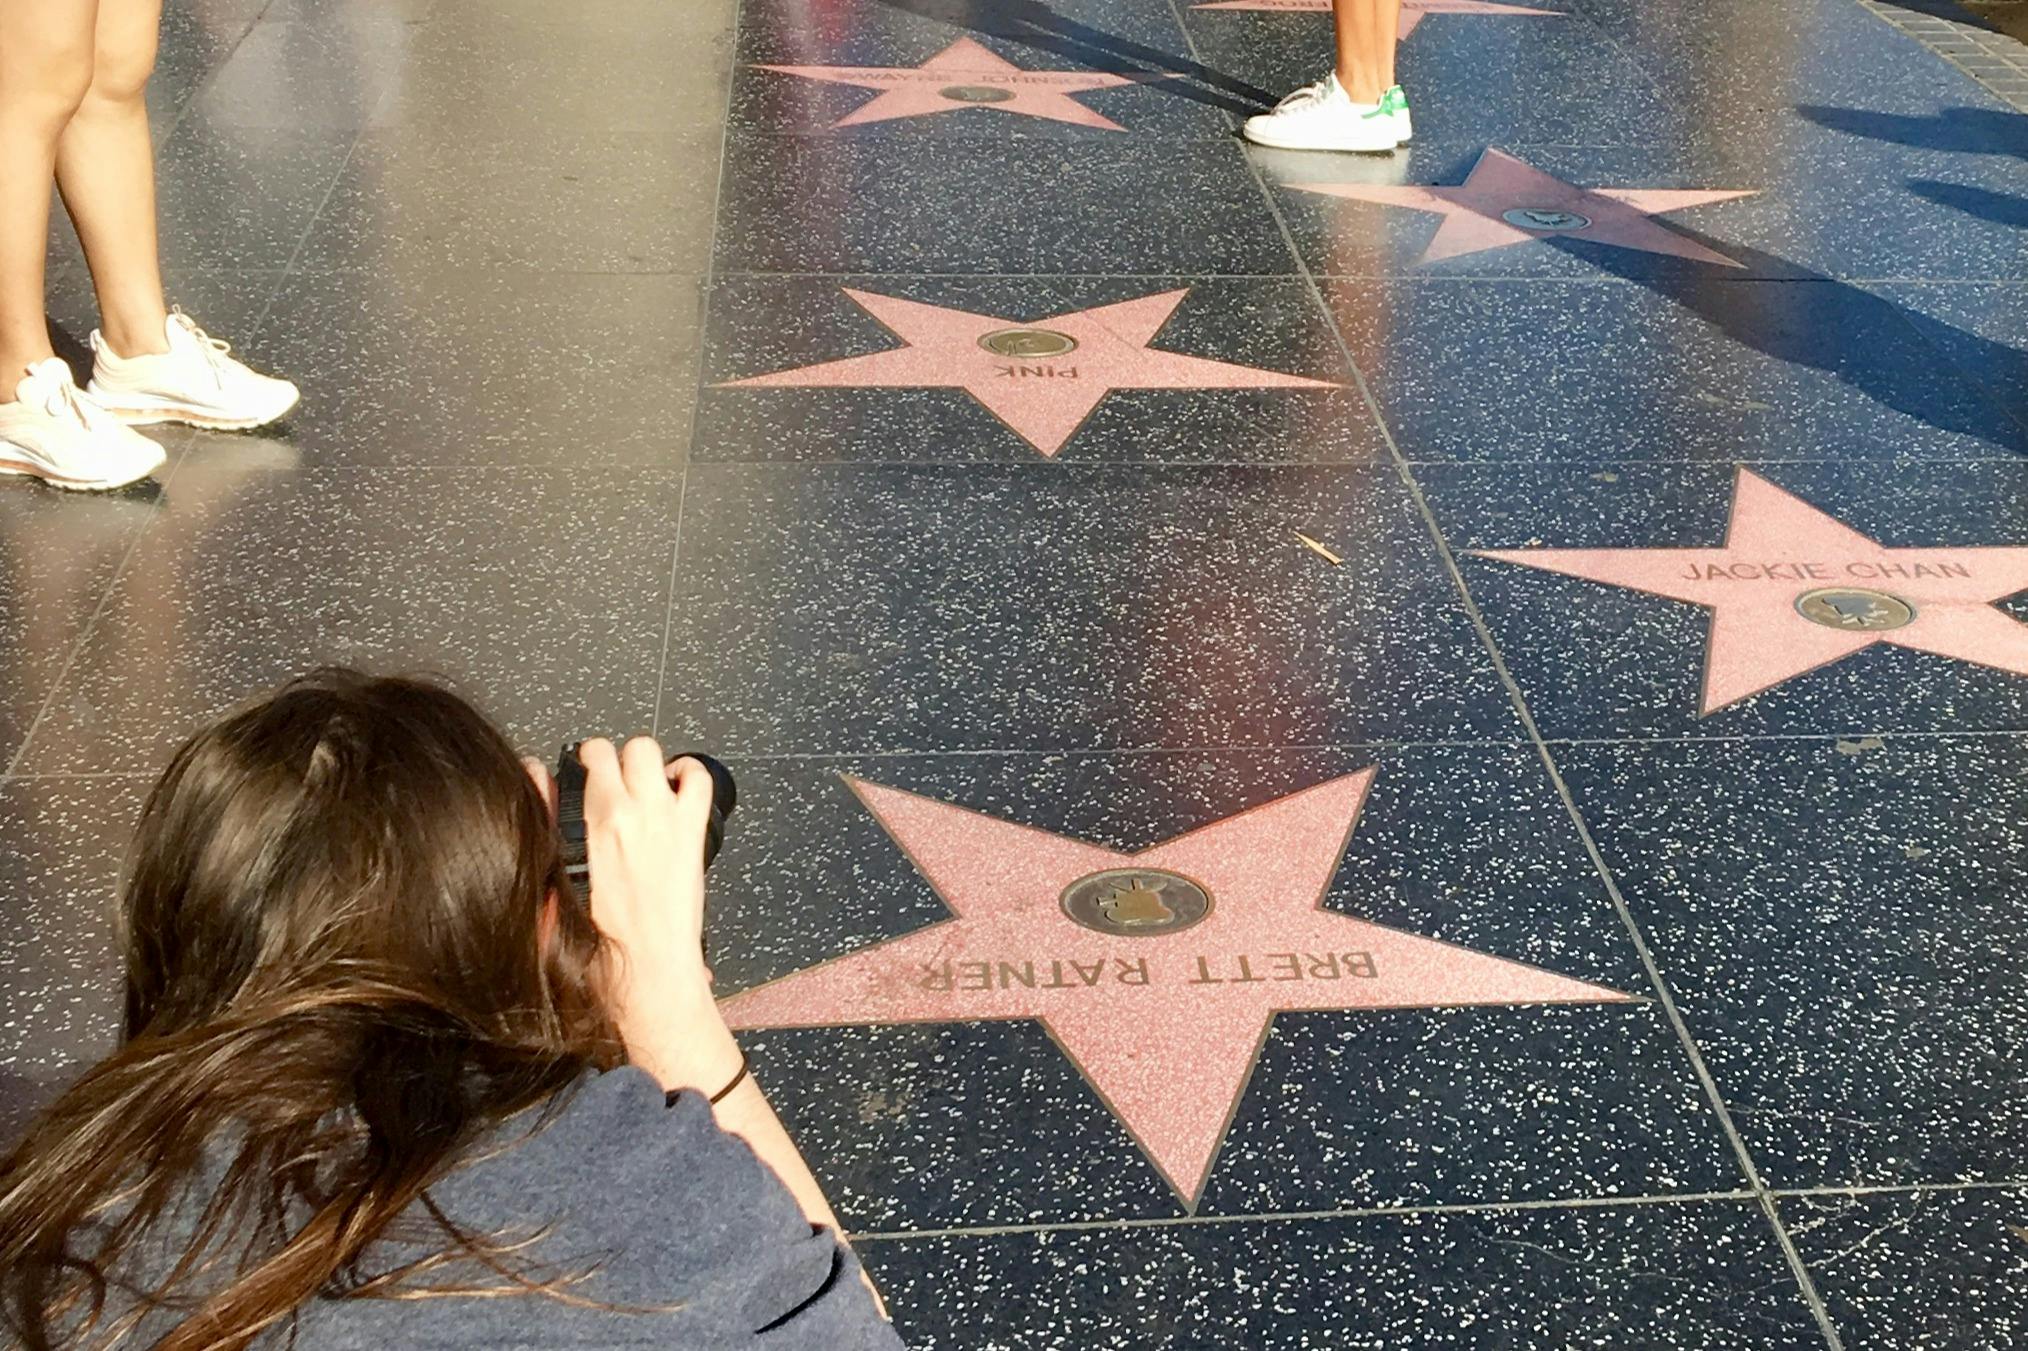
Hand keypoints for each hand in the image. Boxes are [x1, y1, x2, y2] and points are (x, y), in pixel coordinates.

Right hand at [571, 737, 741, 1093]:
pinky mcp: (693, 833)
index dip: (586, 757)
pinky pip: (699, 780)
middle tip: (615, 781)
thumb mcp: (556, 892)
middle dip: (618, 758)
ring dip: (648, 764)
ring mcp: (669, 818)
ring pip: (656, 754)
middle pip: (627, 748)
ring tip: (643, 786)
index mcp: (600, 825)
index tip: (585, 769)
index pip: (591, 757)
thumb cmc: (604, 944)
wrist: (650, 973)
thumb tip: (540, 795)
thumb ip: (546, 837)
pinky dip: (688, 774)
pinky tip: (676, 789)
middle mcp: (635, 812)